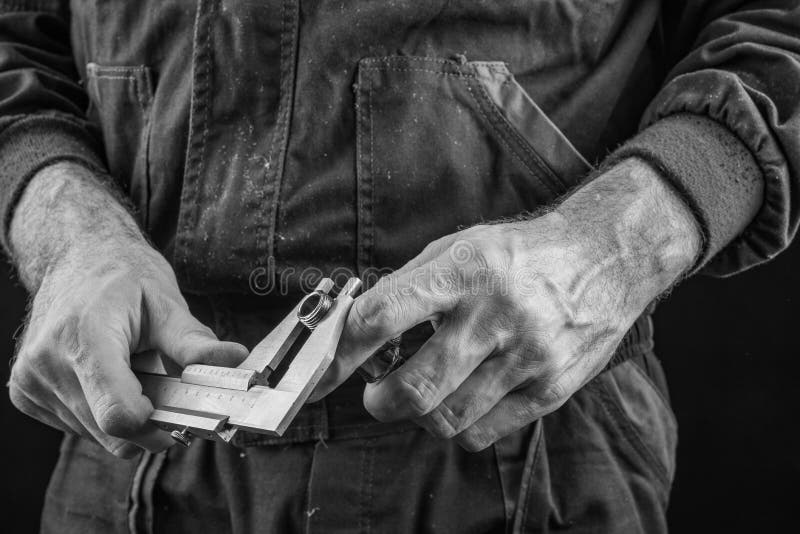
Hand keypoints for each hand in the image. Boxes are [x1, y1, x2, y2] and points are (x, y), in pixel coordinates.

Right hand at [7, 163, 247, 456]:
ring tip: (131, 372)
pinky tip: (107, 376)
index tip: (176, 411)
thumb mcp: (167, 302)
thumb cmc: (124, 276)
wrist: (75, 256)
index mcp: (87, 337)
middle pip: (111, 432)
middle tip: (164, 387)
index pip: (119, 415)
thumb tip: (235, 361)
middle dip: (148, 421)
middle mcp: (49, 363)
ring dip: (124, 416)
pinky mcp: (25, 393)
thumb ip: (194, 343)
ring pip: (94, 434)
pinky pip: (76, 427)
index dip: (155, 423)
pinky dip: (100, 411)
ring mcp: (32, 381)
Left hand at [313, 159, 699, 449]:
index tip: (322, 372)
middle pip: (415, 387)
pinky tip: (462, 401)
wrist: (604, 258)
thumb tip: (358, 328)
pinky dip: (458, 426)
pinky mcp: (550, 388)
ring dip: (419, 415)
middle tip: (376, 395)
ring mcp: (526, 356)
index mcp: (464, 270)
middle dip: (380, 402)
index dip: (343, 352)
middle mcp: (495, 314)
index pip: (384, 317)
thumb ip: (409, 287)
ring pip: (446, 418)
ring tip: (424, 395)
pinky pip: (483, 433)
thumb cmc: (521, 254)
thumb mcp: (461, 246)